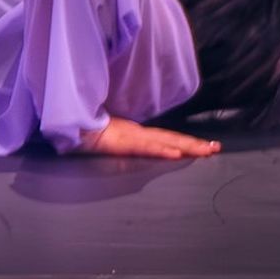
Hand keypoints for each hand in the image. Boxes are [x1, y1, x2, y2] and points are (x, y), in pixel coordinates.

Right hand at [71, 116, 220, 159]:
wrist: (64, 124)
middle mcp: (136, 133)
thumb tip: (128, 143)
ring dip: (186, 146)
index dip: (184, 141)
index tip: (205, 145)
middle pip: (170, 138)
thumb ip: (118, 140)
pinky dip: (161, 149)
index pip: (164, 138)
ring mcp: (130, 136)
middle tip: (215, 148)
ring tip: (206, 151)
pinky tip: (176, 153)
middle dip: (194, 144)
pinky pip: (144, 147)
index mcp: (133, 133)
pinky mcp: (121, 141)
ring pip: (164, 141)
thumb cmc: (80, 131)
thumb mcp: (104, 138)